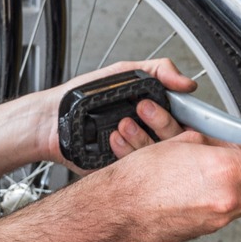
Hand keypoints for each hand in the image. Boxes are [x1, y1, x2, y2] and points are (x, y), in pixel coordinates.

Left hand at [24, 58, 194, 171]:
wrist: (53, 120)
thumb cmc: (83, 95)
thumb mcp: (123, 72)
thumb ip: (158, 70)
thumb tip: (187, 83)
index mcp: (155, 113)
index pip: (186, 122)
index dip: (188, 119)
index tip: (182, 110)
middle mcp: (149, 135)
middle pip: (177, 140)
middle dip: (162, 123)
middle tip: (143, 108)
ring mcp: (137, 155)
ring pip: (158, 157)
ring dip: (142, 139)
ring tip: (122, 124)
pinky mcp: (122, 170)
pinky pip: (136, 168)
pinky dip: (127, 153)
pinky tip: (113, 139)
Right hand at [88, 131, 240, 241]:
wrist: (118, 207)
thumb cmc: (143, 175)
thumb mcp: (186, 145)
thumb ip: (222, 147)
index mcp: (226, 169)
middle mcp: (229, 198)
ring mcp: (220, 219)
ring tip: (230, 178)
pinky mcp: (208, 232)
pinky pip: (229, 216)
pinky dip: (226, 204)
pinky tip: (207, 191)